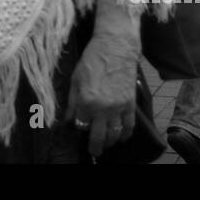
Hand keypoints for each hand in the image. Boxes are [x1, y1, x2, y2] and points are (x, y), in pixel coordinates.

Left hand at [66, 32, 139, 156]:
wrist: (116, 47)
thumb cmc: (92, 60)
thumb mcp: (75, 80)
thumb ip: (72, 103)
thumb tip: (69, 121)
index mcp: (86, 101)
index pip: (81, 125)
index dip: (80, 129)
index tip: (80, 129)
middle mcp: (103, 108)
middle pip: (99, 136)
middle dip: (95, 147)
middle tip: (94, 151)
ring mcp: (118, 107)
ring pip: (115, 134)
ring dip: (110, 143)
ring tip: (106, 145)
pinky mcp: (131, 104)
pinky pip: (129, 126)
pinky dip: (125, 135)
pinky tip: (122, 138)